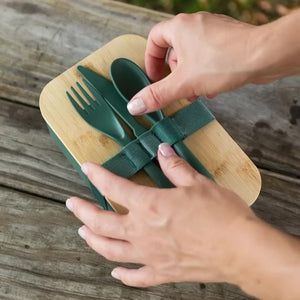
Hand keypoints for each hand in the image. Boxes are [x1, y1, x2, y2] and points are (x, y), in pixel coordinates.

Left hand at [66, 143, 255, 286]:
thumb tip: (162, 151)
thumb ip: (175, 167)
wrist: (241, 249)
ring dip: (93, 240)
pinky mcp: (164, 272)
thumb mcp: (198, 183)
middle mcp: (143, 232)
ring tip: (83, 232)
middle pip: (101, 223)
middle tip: (72, 204)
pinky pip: (137, 277)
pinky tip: (116, 273)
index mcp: (150, 206)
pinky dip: (123, 276)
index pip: (114, 188)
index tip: (88, 169)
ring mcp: (150, 255)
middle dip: (82, 212)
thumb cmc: (221, 215)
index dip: (98, 176)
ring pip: (110, 250)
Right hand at [127, 12, 260, 114]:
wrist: (264, 56)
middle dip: (174, 74)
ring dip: (190, 77)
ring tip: (196, 93)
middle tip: (178, 90)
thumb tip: (135, 105)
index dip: (151, 60)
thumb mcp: (183, 84)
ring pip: (192, 56)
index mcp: (180, 27)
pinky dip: (205, 73)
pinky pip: (208, 57)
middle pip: (174, 50)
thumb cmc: (224, 62)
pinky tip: (211, 89)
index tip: (154, 77)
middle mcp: (196, 25)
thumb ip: (157, 95)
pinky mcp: (227, 41)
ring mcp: (213, 31)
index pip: (154, 39)